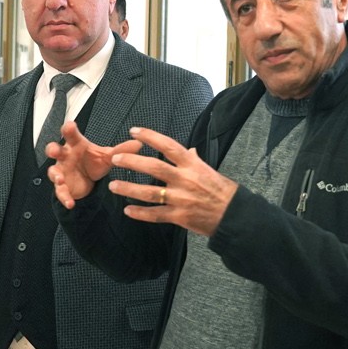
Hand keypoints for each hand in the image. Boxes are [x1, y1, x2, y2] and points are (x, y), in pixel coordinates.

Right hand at [45, 120, 140, 208]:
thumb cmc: (93, 162)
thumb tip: (138, 144)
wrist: (88, 179)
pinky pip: (60, 192)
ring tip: (60, 179)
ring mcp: (61, 171)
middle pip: (55, 150)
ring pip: (53, 171)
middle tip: (54, 150)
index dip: (69, 129)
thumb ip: (121, 151)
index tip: (70, 125)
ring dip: (55, 175)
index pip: (71, 134)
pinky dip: (64, 198)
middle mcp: (65, 156)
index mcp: (76, 145)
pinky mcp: (63, 187)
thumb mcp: (108, 156)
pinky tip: (70, 203)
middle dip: (53, 149)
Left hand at [105, 126, 238, 237]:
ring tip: (113, 186)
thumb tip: (188, 150)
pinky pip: (155, 215)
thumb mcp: (209, 170)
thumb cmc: (222, 191)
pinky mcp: (179, 217)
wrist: (233, 215)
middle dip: (132, 162)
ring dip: (129, 189)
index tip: (134, 131)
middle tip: (115, 159)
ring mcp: (181, 199)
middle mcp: (185, 179)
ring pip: (149, 193)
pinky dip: (140, 213)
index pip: (168, 146)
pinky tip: (128, 210)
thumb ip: (194, 160)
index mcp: (192, 165)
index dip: (150, 136)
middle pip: (153, 167)